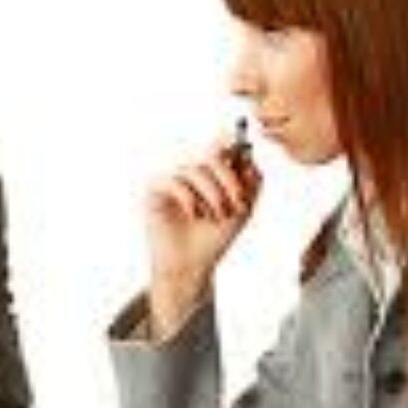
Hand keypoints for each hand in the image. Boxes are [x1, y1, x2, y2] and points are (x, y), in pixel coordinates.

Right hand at [147, 133, 260, 338]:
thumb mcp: (242, 210)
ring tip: (216, 215)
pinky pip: (174, 182)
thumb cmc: (214, 239)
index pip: (221, 147)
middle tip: (238, 202)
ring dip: (212, 193)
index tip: (241, 144)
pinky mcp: (155, 191)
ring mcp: (173, 181)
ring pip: (195, 170)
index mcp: (212, 176)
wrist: (192, 265)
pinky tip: (194, 214)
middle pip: (212, 157)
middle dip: (229, 178)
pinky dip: (189, 198)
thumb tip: (250, 156)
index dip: (231, 142)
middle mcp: (191, 174)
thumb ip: (251, 183)